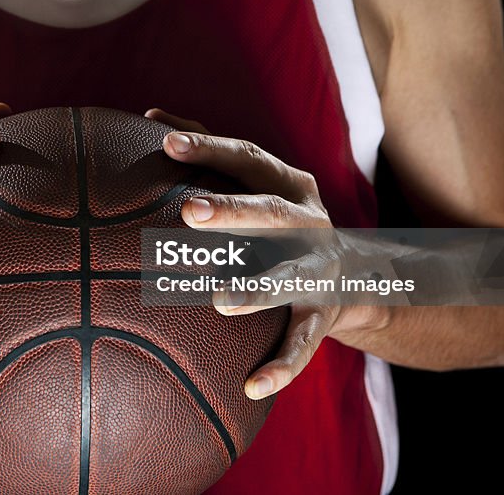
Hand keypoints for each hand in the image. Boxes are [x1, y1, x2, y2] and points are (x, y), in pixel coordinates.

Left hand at [146, 108, 383, 399]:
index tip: (167, 143)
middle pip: (272, 212)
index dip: (210, 149)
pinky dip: (282, 365)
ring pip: (290, 280)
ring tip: (221, 302)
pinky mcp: (324, 314)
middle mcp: (309, 222)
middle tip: (188, 212)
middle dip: (232, 211)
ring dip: (257, 289)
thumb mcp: (257, 182)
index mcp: (288, 183)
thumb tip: (151, 117)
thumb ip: (209, 150)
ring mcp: (320, 269)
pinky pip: (304, 343)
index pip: (247, 157)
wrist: (353, 275)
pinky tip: (252, 387)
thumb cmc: (277, 221)